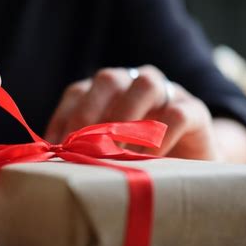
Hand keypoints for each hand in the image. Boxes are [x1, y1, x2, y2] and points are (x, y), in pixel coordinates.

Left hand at [45, 65, 224, 160]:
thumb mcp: (106, 153)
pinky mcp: (195, 111)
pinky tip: (147, 160)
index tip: (56, 149)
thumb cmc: (139, 158)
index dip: (64, 119)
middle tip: (83, 149)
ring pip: (145, 85)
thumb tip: (50, 159)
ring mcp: (167, 93)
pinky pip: (177, 114)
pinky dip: (159, 137)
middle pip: (109, 79)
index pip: (79, 92)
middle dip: (90, 115)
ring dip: (125, 120)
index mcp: (108, 91)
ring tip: (115, 153)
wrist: (191, 165)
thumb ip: (83, 150)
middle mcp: (135, 83)